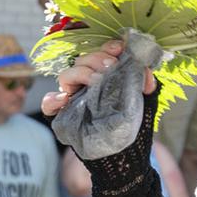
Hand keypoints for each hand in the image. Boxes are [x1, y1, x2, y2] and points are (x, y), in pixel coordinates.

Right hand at [41, 39, 156, 117]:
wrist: (123, 149)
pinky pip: (49, 104)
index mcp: (104, 75)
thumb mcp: (142, 100)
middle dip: (97, 58)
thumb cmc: (130, 121)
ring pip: (66, 75)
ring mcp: (73, 97)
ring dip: (81, 73)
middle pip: (83, 61)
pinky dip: (52, 99)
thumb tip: (147, 75)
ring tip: (95, 81)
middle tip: (111, 66)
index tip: (119, 48)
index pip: (101, 54)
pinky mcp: (63, 115)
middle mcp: (85, 83)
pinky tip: (63, 99)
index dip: (108, 47)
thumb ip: (145, 85)